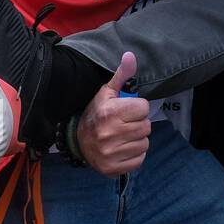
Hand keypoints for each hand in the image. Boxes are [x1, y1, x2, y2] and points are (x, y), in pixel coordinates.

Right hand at [77, 52, 151, 176]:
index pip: (143, 108)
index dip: (136, 108)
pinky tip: (122, 148)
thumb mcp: (107, 93)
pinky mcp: (113, 168)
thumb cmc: (97, 113)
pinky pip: (140, 159)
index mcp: (110, 113)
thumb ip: (122, 75)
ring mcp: (111, 153)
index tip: (125, 110)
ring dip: (137, 139)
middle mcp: (110, 133)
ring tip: (122, 136)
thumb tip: (130, 55)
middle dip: (137, 123)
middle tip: (124, 124)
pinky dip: (134, 154)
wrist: (77, 141)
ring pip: (144, 143)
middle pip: (146, 126)